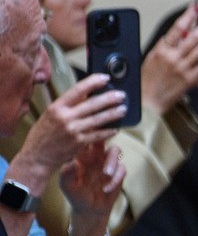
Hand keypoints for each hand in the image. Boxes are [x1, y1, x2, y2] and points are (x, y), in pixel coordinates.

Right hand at [8, 76, 124, 184]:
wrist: (37, 157)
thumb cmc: (43, 134)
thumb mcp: (50, 115)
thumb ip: (67, 106)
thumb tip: (87, 95)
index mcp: (57, 107)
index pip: (78, 90)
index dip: (93, 82)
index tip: (105, 78)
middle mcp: (65, 117)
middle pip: (92, 104)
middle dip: (109, 98)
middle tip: (121, 95)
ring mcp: (73, 131)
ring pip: (98, 119)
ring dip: (113, 114)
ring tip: (123, 109)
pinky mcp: (79, 143)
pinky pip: (98, 135)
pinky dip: (108, 131)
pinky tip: (116, 128)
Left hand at [58, 141, 125, 224]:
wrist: (89, 209)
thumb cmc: (75, 194)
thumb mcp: (67, 185)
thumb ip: (67, 173)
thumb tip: (73, 162)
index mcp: (81, 155)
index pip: (84, 138)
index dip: (86, 134)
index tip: (87, 136)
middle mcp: (96, 155)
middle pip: (103, 137)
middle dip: (104, 137)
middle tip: (101, 146)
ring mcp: (108, 163)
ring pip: (115, 150)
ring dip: (112, 161)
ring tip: (106, 174)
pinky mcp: (118, 172)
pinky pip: (122, 168)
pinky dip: (115, 179)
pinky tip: (106, 189)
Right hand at [141, 9, 197, 115]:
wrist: (148, 101)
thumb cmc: (148, 80)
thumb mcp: (153, 56)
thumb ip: (168, 44)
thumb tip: (183, 32)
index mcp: (162, 50)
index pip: (178, 27)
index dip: (189, 15)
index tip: (196, 7)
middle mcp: (173, 58)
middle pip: (194, 36)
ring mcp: (183, 68)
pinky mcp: (191, 79)